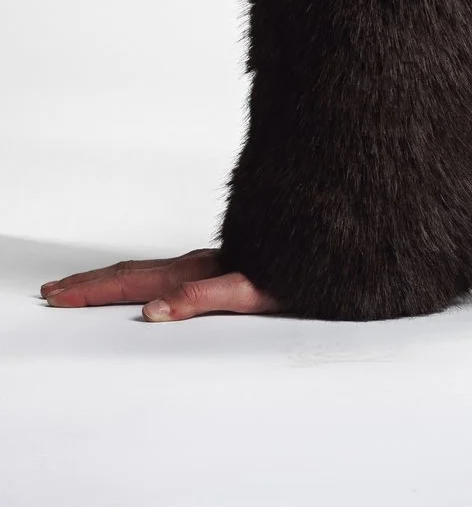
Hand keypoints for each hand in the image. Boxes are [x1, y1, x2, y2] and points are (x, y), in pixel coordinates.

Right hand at [39, 248, 284, 320]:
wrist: (331, 248)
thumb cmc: (297, 274)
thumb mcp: (252, 293)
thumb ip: (202, 298)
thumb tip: (151, 311)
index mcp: (196, 272)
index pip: (132, 283)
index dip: (93, 291)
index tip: (57, 296)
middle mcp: (198, 263)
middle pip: (132, 272)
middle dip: (90, 283)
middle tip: (52, 290)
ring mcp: (208, 261)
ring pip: (147, 268)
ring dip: (110, 277)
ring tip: (83, 283)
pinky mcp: (220, 263)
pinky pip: (166, 268)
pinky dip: (139, 274)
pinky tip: (143, 279)